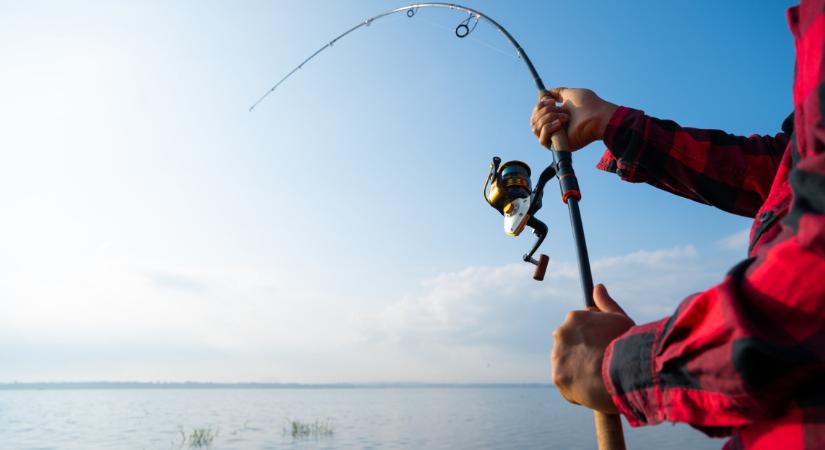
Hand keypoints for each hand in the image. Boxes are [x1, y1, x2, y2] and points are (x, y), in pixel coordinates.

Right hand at [530, 88, 618, 150]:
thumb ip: (558, 92)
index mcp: (556, 117)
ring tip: (564, 116)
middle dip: (544, 111)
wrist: (598, 116)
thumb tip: (546, 92)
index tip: (550, 100)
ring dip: (547, 118)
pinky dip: (549, 127)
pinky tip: (560, 123)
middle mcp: (554, 128)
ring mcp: (555, 137)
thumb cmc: (588, 105)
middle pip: (533, 121)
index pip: (536, 115)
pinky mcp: (557, 145)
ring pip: (535, 128)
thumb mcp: (570, 94)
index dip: (539, 106)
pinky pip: (542, 138)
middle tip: (556, 107)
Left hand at [551, 284, 634, 413]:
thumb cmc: (626, 344)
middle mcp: (561, 333)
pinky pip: (566, 384)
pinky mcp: (557, 377)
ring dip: (578, 370)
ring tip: (599, 377)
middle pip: (569, 344)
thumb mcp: (619, 319)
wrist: (624, 373)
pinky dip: (577, 387)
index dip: (592, 338)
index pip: (578, 326)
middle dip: (581, 352)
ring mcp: (557, 356)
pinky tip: (594, 387)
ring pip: (566, 364)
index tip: (602, 347)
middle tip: (601, 363)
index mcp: (574, 318)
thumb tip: (597, 287)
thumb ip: (606, 303)